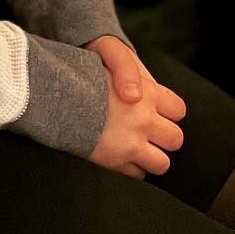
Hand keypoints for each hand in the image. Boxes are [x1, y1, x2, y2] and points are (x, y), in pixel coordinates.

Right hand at [84, 34, 185, 179]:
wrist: (56, 93)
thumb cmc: (84, 73)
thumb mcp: (111, 58)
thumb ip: (132, 75)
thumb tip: (136, 95)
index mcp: (148, 94)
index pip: (178, 110)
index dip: (170, 113)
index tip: (158, 114)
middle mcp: (144, 120)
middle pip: (175, 139)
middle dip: (165, 138)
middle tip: (151, 134)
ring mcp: (131, 143)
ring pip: (161, 163)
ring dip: (153, 158)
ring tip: (139, 150)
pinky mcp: (116, 161)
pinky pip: (137, 175)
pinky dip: (133, 169)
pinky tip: (122, 157)